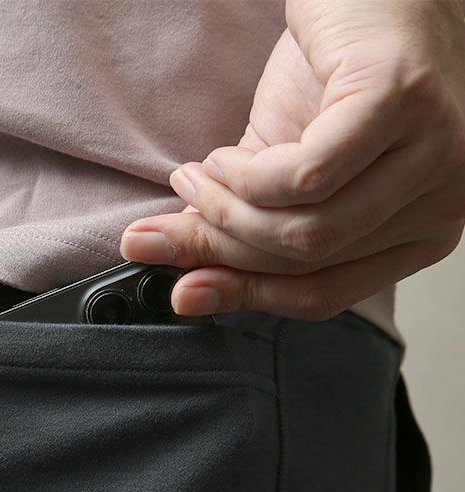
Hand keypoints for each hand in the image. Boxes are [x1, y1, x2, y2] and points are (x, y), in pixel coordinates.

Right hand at [119, 0, 464, 319]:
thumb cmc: (337, 78)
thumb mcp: (281, 179)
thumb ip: (244, 233)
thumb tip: (182, 287)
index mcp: (421, 231)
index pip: (324, 295)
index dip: (245, 297)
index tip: (183, 292)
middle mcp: (444, 202)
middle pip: (308, 264)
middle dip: (223, 247)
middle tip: (170, 224)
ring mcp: (435, 151)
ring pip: (306, 231)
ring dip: (228, 211)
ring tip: (196, 180)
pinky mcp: (403, 98)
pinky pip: (307, 176)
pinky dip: (248, 175)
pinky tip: (222, 157)